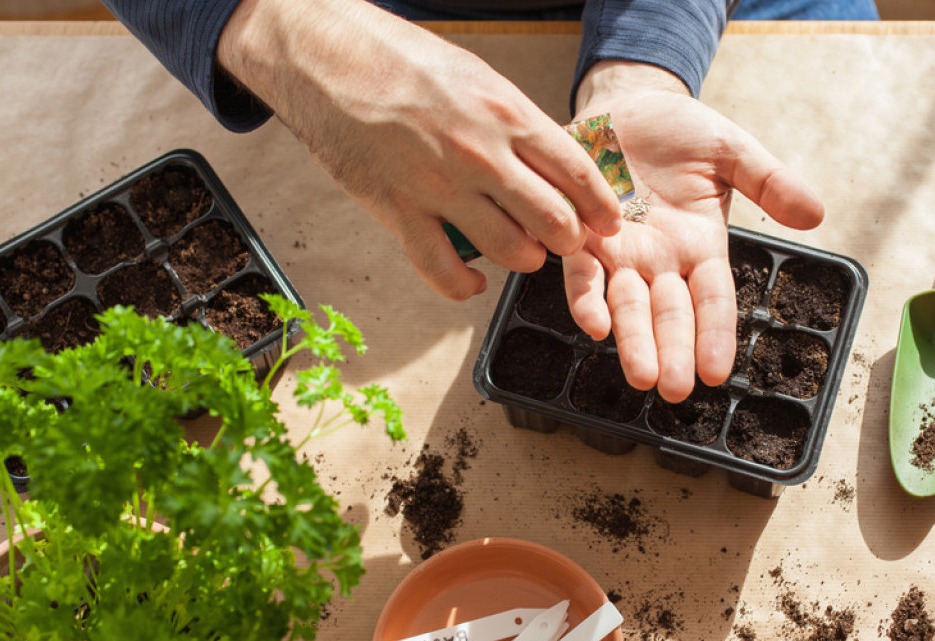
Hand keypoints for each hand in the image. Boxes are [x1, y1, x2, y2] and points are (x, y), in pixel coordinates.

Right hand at [218, 0, 622, 299]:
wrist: (326, 58)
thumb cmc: (400, 61)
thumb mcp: (476, 78)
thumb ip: (514, 123)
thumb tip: (551, 161)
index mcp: (506, 113)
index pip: (576, 172)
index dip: (601, 207)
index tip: (608, 224)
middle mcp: (480, 154)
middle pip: (553, 220)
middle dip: (569, 240)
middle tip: (566, 242)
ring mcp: (439, 187)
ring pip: (509, 250)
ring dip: (524, 260)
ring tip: (523, 252)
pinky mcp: (398, 212)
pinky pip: (443, 272)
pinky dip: (465, 286)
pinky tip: (473, 281)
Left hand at [568, 62, 824, 402]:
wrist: (625, 103)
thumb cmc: (680, 132)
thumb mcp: (732, 152)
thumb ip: (770, 182)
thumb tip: (816, 213)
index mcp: (700, 246)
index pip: (712, 300)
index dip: (714, 334)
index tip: (717, 371)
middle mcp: (660, 260)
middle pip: (669, 314)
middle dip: (672, 352)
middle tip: (674, 390)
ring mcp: (620, 252)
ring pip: (627, 305)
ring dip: (632, 341)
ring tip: (641, 375)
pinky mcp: (582, 235)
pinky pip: (583, 273)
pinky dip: (586, 298)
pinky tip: (593, 324)